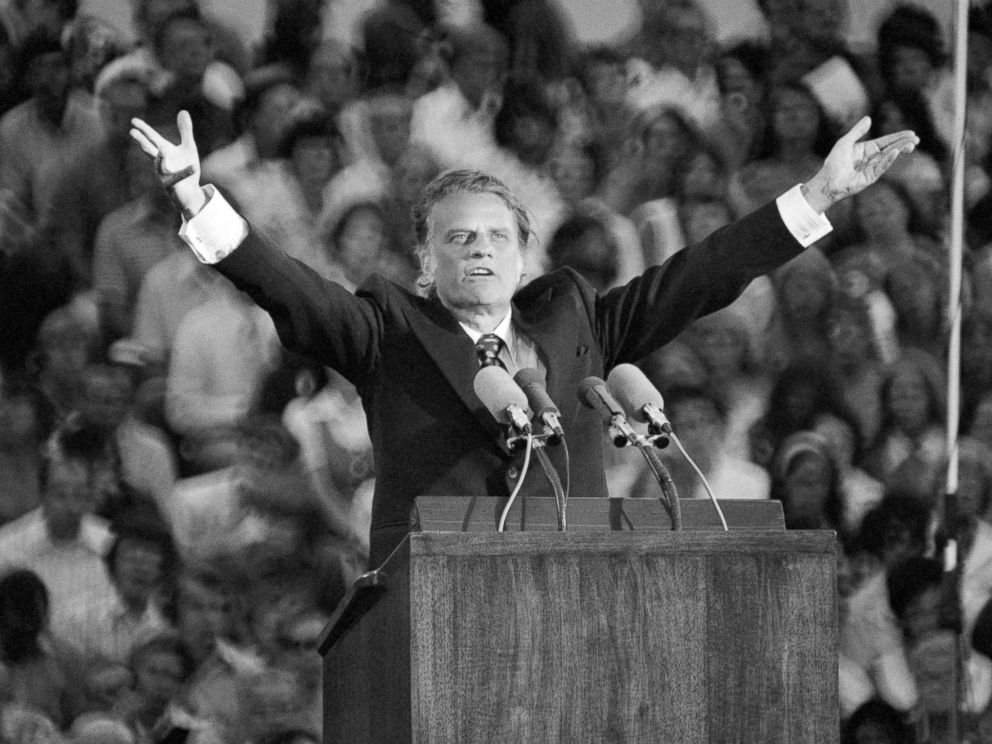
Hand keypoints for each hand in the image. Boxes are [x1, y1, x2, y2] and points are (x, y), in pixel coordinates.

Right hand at [129, 110, 205, 216]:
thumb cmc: (186, 168)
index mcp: (164, 151)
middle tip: (132, 133)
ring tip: (162, 151)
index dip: (144, 130)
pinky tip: (193, 168)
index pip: (152, 139)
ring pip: (161, 167)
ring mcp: (165, 175)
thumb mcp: (188, 147)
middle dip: (143, 142)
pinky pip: (180, 178)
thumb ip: (185, 130)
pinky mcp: (174, 186)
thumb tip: (183, 111)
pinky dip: (186, 172)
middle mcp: (161, 162)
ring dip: (161, 160)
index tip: (133, 121)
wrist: (190, 192)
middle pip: (150, 151)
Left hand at [801, 116, 918, 212]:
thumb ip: (857, 132)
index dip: (898, 137)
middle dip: (903, 143)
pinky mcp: (870, 177)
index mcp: (866, 149)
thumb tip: (869, 118)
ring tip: (911, 145)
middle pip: (891, 149)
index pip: (885, 141)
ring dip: (900, 151)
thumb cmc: (834, 162)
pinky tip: (895, 153)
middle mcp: (871, 158)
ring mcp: (872, 168)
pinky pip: (881, 167)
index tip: (911, 133)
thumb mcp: (845, 143)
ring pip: (889, 158)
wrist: (827, 181)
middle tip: (916, 139)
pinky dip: (888, 160)